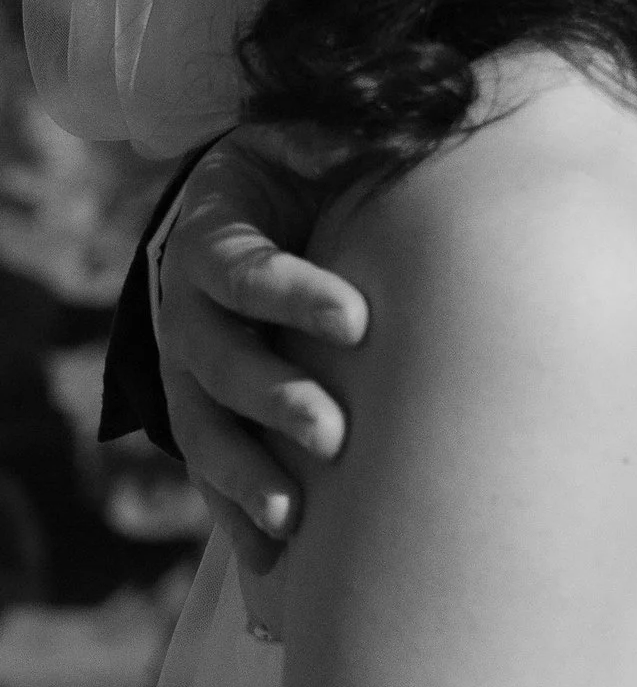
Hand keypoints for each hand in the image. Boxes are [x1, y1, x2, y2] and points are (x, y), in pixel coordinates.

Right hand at [158, 128, 366, 570]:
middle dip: (272, 398)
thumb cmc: (302, 173)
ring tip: (294, 515)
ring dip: (244, 473)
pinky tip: (274, 564)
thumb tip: (399, 122)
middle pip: (217, 362)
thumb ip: (342, 140)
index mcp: (212, 239)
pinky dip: (236, 518)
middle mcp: (188, 311)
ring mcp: (189, 372)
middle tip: (332, 432)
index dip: (293, 294)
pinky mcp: (207, 416)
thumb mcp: (313, 141)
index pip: (244, 271)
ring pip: (202, 429)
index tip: (356, 318)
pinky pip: (210, 474)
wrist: (253, 206)